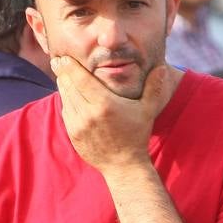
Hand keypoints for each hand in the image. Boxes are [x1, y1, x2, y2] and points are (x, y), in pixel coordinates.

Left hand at [51, 54, 171, 171]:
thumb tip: (163, 68)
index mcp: (104, 104)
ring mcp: (78, 124)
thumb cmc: (136, 135)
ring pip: (65, 98)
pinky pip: (65, 111)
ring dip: (63, 85)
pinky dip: (66, 100)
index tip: (63, 57)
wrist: (123, 165)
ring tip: (62, 74)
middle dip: (63, 72)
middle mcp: (88, 113)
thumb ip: (153, 88)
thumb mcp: (147, 111)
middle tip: (59, 60)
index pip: (80, 79)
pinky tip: (68, 93)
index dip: (69, 66)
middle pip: (69, 86)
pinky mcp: (72, 133)